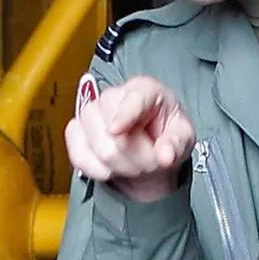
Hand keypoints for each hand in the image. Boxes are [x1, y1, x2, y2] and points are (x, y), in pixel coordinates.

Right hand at [66, 75, 196, 202]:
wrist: (149, 152)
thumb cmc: (166, 136)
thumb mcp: (183, 138)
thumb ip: (176, 145)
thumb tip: (165, 156)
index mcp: (145, 90)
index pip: (132, 98)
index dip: (123, 114)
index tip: (117, 130)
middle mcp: (114, 96)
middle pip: (113, 132)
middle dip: (136, 157)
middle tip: (150, 162)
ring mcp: (90, 112)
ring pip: (97, 147)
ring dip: (119, 165)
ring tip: (134, 164)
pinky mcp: (75, 131)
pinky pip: (78, 155)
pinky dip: (97, 170)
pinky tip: (111, 169)